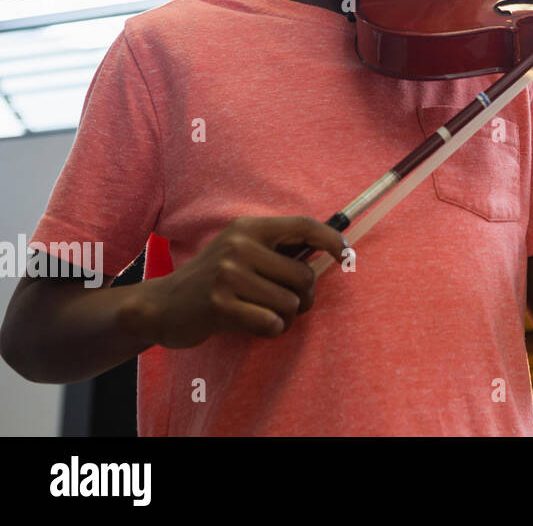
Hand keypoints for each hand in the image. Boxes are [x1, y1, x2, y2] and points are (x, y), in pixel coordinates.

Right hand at [124, 215, 347, 348]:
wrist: (161, 306)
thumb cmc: (213, 281)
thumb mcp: (241, 252)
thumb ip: (277, 250)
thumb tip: (329, 252)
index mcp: (249, 228)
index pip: (304, 226)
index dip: (332, 239)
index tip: (347, 256)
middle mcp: (239, 246)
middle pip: (304, 276)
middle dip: (304, 297)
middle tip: (288, 304)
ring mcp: (228, 275)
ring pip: (291, 303)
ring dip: (286, 317)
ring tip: (264, 315)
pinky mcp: (220, 305)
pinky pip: (271, 323)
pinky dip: (271, 330)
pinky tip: (253, 325)